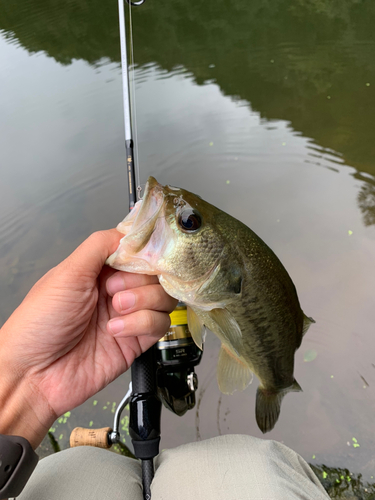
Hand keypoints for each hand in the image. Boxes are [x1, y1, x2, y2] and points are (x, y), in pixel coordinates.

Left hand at [0, 230, 176, 446]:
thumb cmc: (39, 323)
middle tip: (113, 291)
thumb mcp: (66, 274)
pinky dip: (141, 324)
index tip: (141, 259)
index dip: (143, 253)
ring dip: (143, 301)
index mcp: (99, 271)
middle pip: (155, 273)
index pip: (138, 252)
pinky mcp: (137, 341)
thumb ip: (99, 246)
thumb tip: (128, 232)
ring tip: (116, 310)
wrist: (34, 375)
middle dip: (139, 280)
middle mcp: (117, 290)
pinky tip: (116, 330)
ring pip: (163, 297)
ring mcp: (129, 315)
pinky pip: (160, 324)